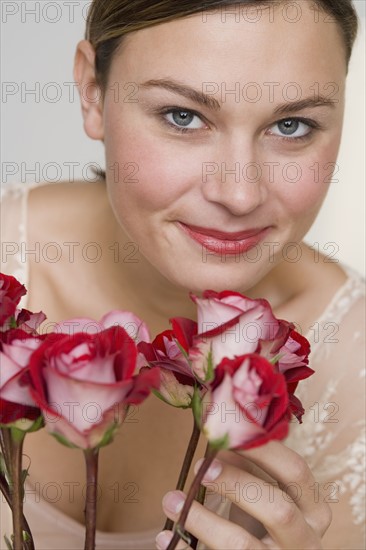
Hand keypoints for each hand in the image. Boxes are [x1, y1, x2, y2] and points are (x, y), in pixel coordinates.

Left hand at [156, 440, 331, 548]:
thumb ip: (248, 464)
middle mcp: (305, 540)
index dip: (263, 449)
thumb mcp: (266, 493)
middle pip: (278, 510)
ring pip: (242, 544)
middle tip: (201, 468)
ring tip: (171, 499)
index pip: (296, 471)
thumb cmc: (267, 524)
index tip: (229, 432)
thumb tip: (216, 433)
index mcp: (312, 509)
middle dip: (236, 485)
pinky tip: (166, 536)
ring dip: (202, 519)